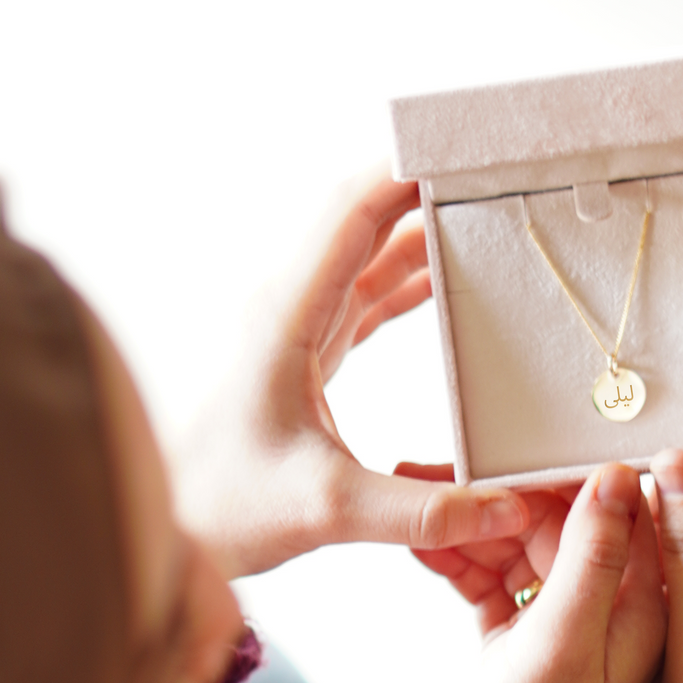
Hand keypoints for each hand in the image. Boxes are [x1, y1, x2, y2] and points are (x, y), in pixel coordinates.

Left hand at [172, 174, 526, 577]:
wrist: (174, 530)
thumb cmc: (226, 509)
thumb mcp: (330, 511)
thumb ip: (423, 511)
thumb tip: (508, 508)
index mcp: (287, 318)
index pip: (350, 214)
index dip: (404, 173)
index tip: (464, 152)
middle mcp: (290, 310)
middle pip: (363, 221)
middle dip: (424, 191)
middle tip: (493, 177)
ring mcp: (297, 331)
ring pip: (366, 258)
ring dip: (421, 236)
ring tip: (486, 219)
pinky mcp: (307, 360)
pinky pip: (365, 299)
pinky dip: (408, 284)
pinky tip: (447, 283)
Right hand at [409, 467, 665, 682]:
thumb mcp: (565, 643)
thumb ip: (595, 557)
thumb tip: (619, 472)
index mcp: (645, 612)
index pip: (619, 510)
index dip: (567, 467)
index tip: (516, 430)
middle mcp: (612, 614)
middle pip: (563, 521)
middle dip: (503, 489)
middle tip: (434, 457)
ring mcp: (562, 629)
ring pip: (518, 547)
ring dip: (469, 521)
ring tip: (408, 486)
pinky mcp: (518, 644)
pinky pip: (491, 580)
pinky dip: (456, 560)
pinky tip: (417, 538)